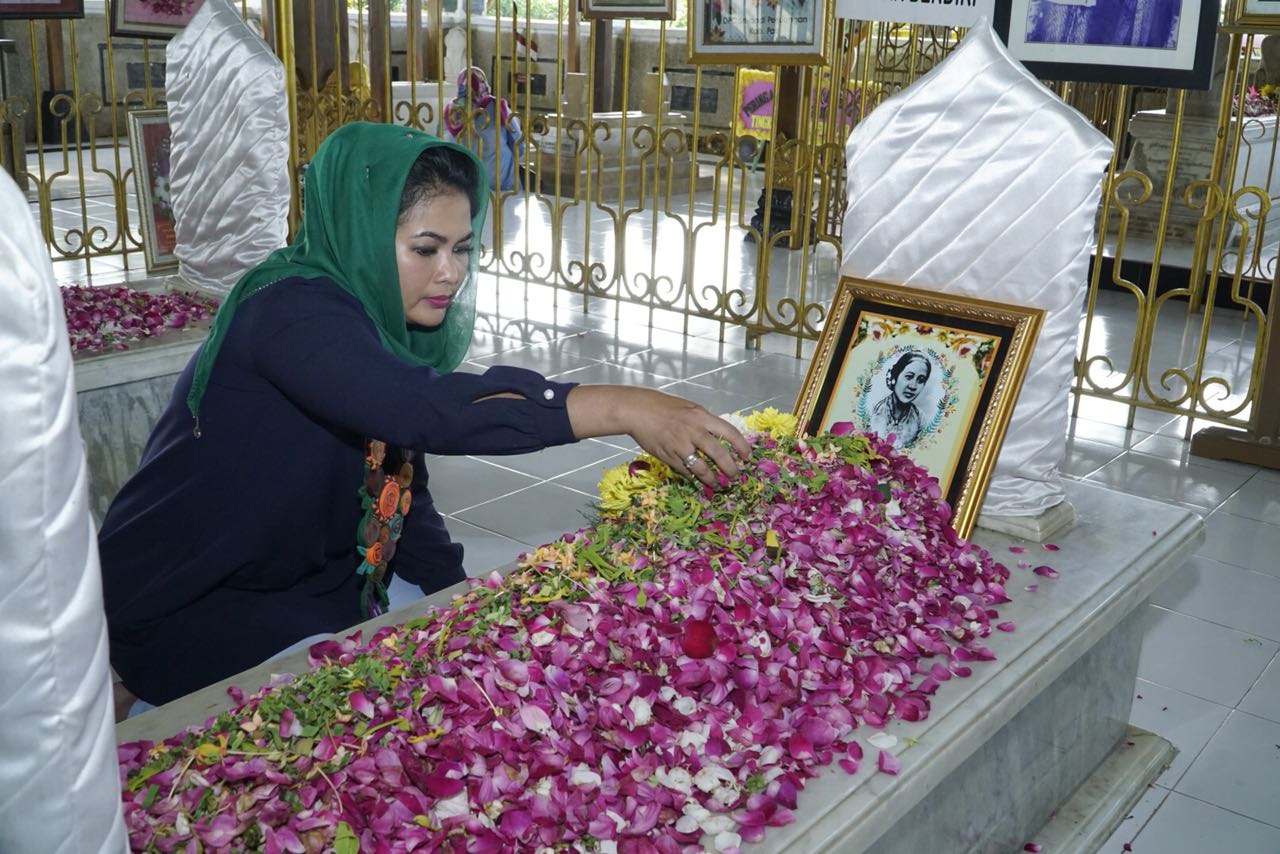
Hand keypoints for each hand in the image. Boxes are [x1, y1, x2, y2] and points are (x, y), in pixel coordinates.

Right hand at [565, 385, 750, 488]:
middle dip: (730, 469)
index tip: (748, 457)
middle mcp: (693, 431)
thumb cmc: (665, 407)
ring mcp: (680, 445)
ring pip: (702, 468)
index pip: (730, 433)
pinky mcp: (668, 456)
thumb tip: (721, 438)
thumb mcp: (690, 408)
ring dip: (712, 479)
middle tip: (735, 476)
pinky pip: (685, 471)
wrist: (638, 410)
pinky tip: (697, 479)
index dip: (742, 447)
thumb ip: (705, 422)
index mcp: (701, 416)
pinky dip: (693, 477)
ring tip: (717, 484)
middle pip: (719, 454)